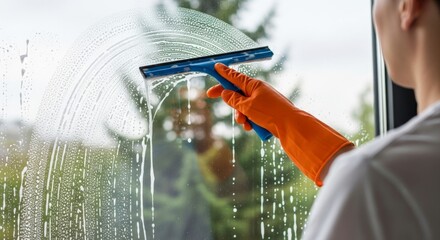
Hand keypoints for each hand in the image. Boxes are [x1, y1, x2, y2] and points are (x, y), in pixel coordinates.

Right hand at [207, 63, 353, 185]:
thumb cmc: (270, 112)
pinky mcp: (266, 112)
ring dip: (241, 116)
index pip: (235, 77)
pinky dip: (249, 121)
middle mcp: (258, 91)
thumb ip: (233, 100)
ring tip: (245, 123)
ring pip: (243, 107)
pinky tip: (252, 127)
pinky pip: (252, 115)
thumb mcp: (247, 106)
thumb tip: (225, 92)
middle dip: (230, 101)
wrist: (290, 126)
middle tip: (212, 96)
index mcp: (254, 85)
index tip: (215, 67)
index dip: (223, 73)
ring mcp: (262, 102)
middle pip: (237, 93)